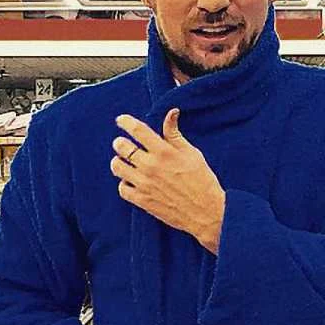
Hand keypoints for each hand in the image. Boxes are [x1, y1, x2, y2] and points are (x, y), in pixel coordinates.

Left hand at [111, 110, 225, 253]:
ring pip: (117, 167)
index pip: (138, 130)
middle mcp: (151, 166)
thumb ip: (175, 134)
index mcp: (164, 152)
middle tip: (122, 143)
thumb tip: (171, 112)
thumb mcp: (192, 153)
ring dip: (118, 161)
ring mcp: (145, 184)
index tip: (120, 120)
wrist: (206, 212)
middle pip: (122, 147)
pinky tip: (130, 181)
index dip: (125, 122)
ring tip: (124, 161)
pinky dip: (123, 183)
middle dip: (120, 142)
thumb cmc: (202, 180)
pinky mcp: (142, 201)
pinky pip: (121, 188)